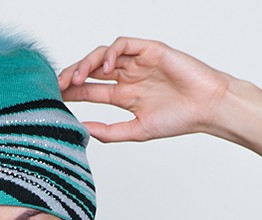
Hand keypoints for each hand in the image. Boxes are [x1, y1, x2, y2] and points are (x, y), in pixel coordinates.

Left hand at [58, 37, 231, 142]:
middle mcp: (128, 77)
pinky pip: (123, 44)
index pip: (90, 91)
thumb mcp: (136, 131)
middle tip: (58, 86)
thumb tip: (83, 130)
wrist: (206, 107)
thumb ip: (109, 132)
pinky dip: (110, 53)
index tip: (54, 99)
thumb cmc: (178, 120)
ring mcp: (138, 62)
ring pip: (103, 55)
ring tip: (77, 79)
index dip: (72, 93)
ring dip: (86, 64)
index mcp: (124, 96)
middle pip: (91, 71)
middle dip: (73, 76)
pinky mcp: (150, 49)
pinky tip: (104, 70)